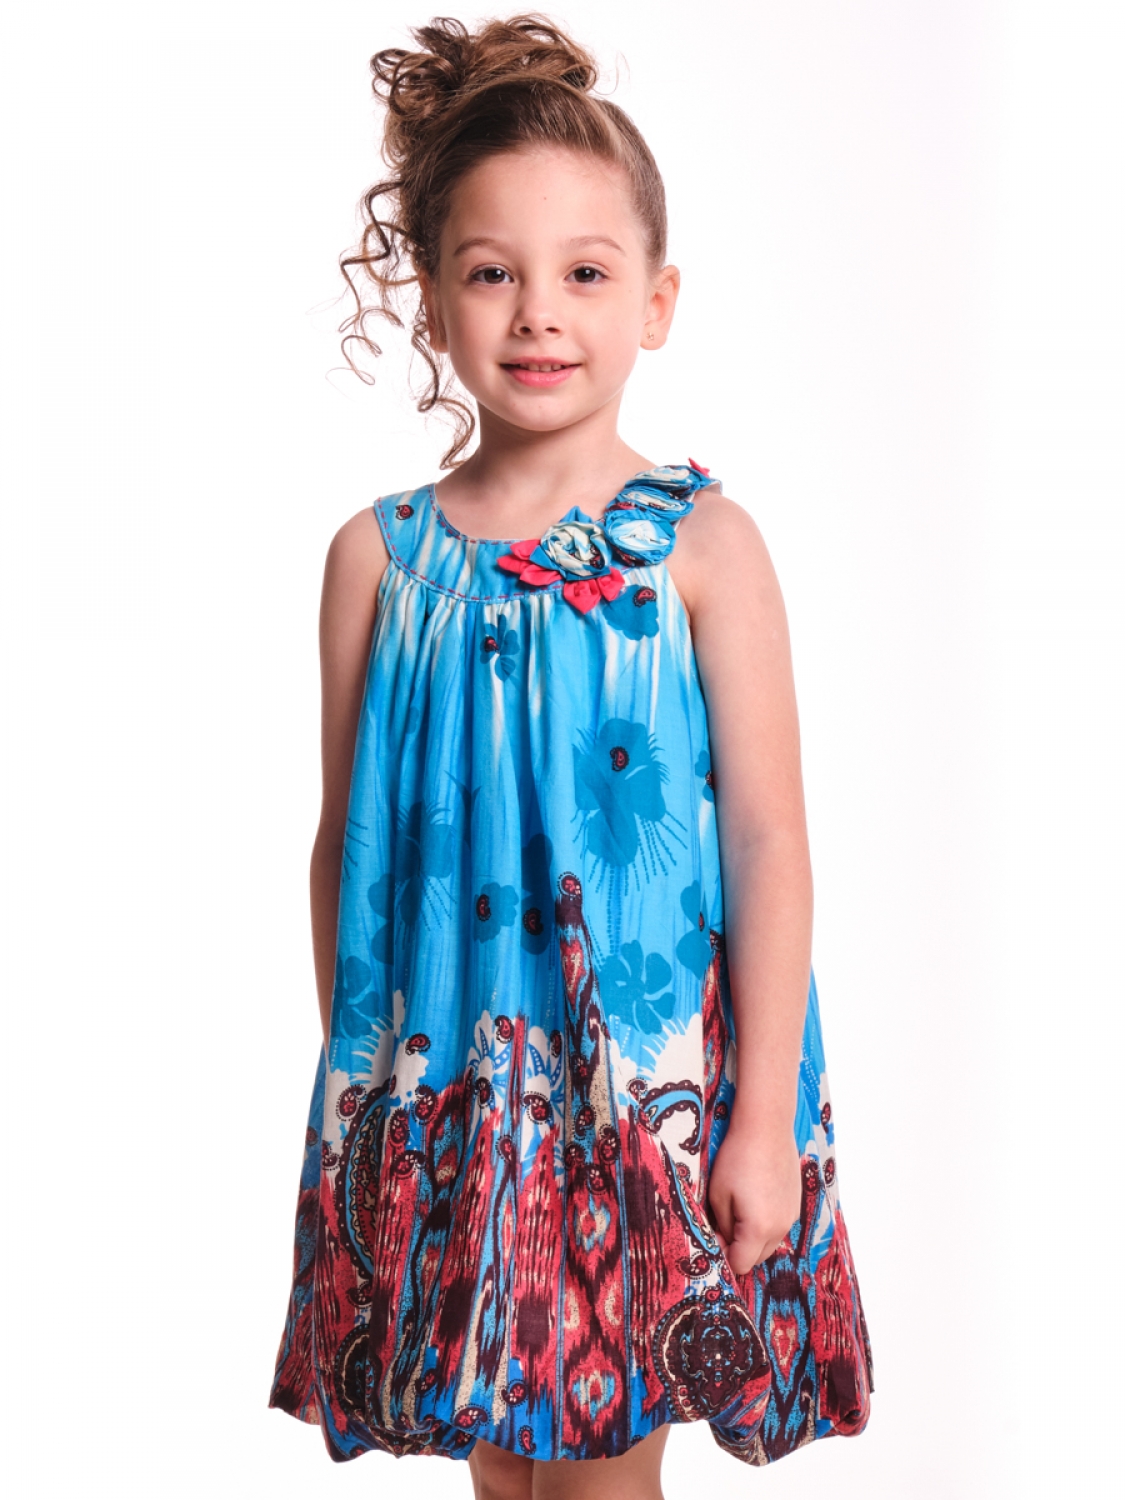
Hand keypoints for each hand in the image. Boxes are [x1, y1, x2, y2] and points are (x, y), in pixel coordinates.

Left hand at [707, 1123, 801, 1275]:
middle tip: (721, 1224)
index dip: (723, 1256)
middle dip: (738, 1249)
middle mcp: (780, 1228)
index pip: (740, 1264)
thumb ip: (721, 1226)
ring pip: (769, 1243)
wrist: (766, 1128)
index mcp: (759, 1229)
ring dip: (752, 1238)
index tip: (712, 1236)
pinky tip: (753, 1199)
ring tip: (737, 1209)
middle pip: (757, 1258)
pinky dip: (765, 1224)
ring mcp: (791, 1216)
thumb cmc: (737, 1159)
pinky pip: (778, 1226)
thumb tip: (722, 1241)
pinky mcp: (795, 1204)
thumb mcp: (718, 1195)